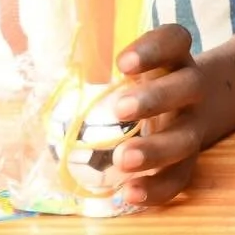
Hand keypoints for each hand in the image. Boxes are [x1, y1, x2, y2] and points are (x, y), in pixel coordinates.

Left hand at [110, 25, 206, 205]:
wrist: (193, 106)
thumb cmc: (146, 84)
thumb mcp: (135, 68)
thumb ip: (101, 70)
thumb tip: (41, 81)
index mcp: (174, 59)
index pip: (174, 41)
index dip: (153, 48)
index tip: (122, 62)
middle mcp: (190, 89)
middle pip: (187, 86)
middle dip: (155, 97)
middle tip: (121, 108)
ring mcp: (193, 125)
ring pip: (186, 137)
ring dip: (156, 149)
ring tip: (122, 159)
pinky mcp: (189, 160)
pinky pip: (180, 177)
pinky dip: (157, 188)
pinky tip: (129, 194)